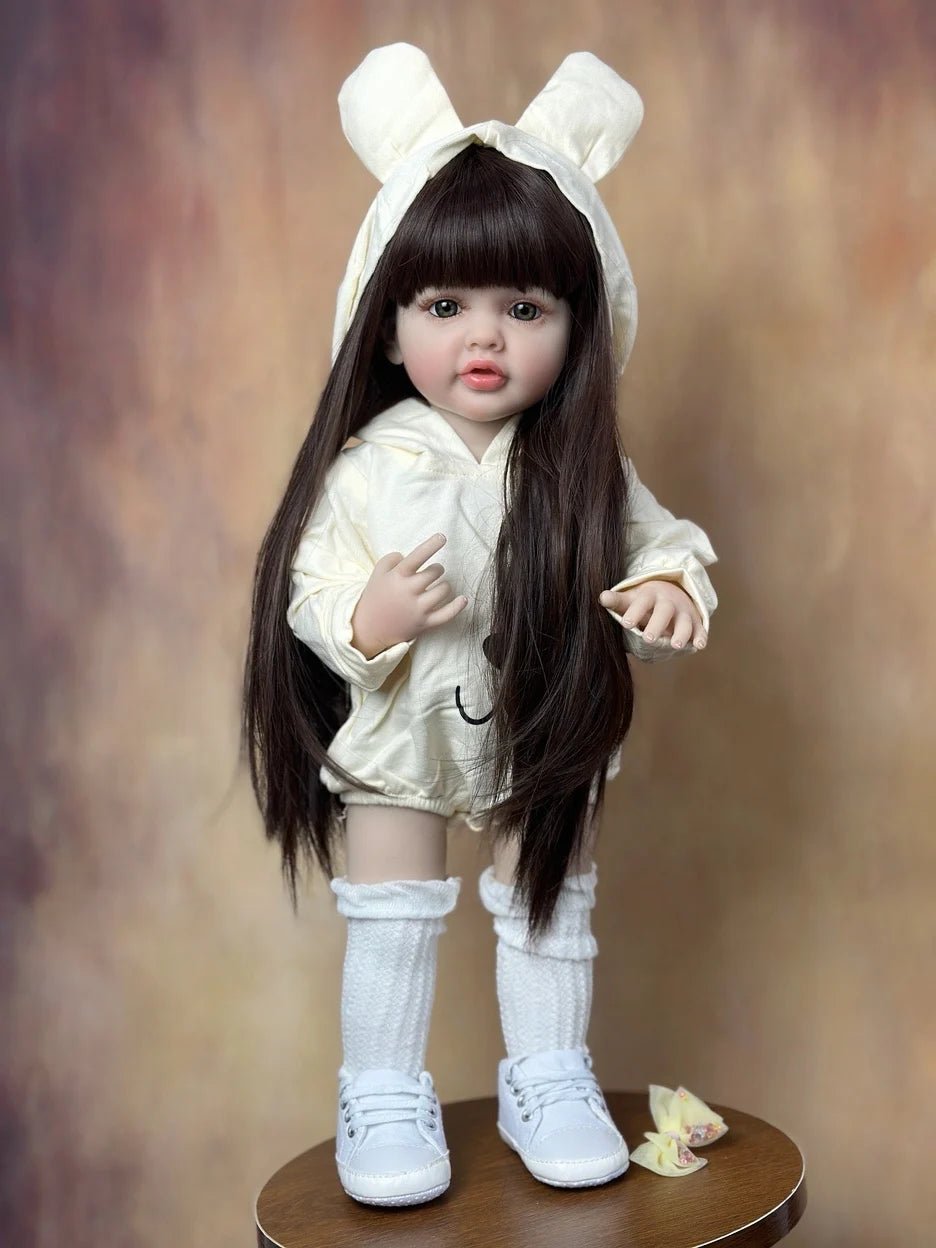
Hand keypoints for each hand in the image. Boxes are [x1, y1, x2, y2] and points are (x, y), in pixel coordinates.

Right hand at [351, 533, 467, 658]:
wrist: (368, 630)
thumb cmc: (374, 598)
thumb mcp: (377, 574)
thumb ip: (391, 559)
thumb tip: (406, 555)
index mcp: (397, 577)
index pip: (417, 556)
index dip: (431, 545)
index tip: (442, 537)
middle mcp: (408, 591)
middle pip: (435, 573)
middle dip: (437, 569)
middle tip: (433, 572)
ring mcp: (417, 609)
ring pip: (443, 590)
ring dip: (444, 586)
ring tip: (437, 587)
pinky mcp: (424, 623)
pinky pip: (446, 615)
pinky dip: (457, 607)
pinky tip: (464, 599)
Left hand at [599, 580, 706, 649]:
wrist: (671, 593)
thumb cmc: (644, 602)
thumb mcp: (630, 599)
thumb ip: (617, 601)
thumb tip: (602, 597)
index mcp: (650, 596)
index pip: (642, 602)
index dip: (635, 612)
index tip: (626, 623)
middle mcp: (668, 603)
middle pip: (664, 611)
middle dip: (657, 624)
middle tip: (648, 638)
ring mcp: (683, 613)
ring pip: (684, 621)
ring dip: (681, 633)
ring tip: (676, 645)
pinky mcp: (694, 623)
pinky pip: (699, 629)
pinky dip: (700, 637)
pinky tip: (699, 646)